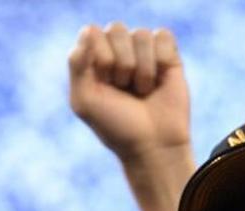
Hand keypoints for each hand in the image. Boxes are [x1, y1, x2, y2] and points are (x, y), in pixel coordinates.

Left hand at [68, 22, 190, 161]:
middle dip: (121, 65)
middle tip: (124, 89)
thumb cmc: (116, 126)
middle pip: (116, 29)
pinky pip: (162, 36)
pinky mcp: (167, 54)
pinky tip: (159, 81)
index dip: (101, 60)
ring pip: (140, 35)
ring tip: (142, 90)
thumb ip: (77, 64)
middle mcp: (116, 50)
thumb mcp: (84, 101)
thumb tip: (88, 30)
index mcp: (92, 58)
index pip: (92, 33)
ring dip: (142, 70)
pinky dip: (161, 61)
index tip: (106, 86)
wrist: (152, 145)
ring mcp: (142, 51)